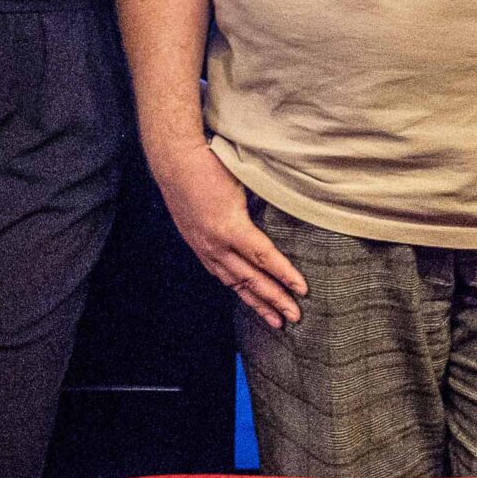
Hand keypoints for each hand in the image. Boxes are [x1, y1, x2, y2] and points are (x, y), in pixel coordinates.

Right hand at [148, 141, 307, 329]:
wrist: (173, 158)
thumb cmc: (211, 161)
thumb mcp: (244, 181)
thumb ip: (262, 204)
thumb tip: (288, 214)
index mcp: (230, 227)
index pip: (264, 258)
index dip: (285, 275)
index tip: (303, 290)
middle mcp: (215, 244)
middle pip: (250, 279)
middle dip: (274, 300)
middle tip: (295, 317)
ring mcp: (203, 246)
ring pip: (233, 282)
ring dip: (256, 302)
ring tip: (274, 320)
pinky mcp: (195, 243)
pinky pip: (219, 272)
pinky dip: (235, 286)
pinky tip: (244, 294)